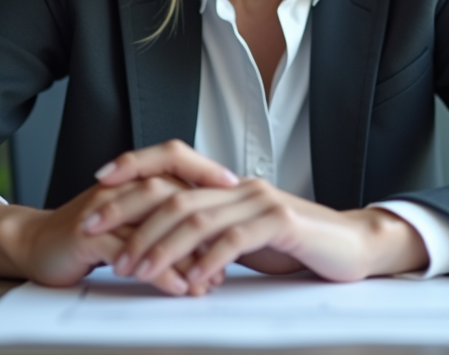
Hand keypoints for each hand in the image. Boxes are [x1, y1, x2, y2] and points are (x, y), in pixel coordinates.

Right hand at [0, 139, 237, 290]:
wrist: (35, 244)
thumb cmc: (88, 235)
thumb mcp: (133, 224)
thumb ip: (170, 224)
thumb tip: (216, 241)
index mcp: (136, 180)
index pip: (178, 160)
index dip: (209, 169)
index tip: (243, 188)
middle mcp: (123, 188)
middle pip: (173, 192)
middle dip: (206, 222)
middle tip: (234, 249)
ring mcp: (105, 208)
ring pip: (155, 220)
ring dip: (186, 251)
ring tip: (209, 276)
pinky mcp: (88, 234)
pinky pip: (129, 249)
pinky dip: (156, 270)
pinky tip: (176, 285)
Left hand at [91, 178, 428, 295]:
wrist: (351, 246)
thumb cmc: (297, 245)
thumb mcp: (243, 237)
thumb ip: (210, 235)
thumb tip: (168, 247)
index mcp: (227, 186)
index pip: (171, 167)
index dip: (133, 170)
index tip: (97, 186)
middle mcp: (239, 186)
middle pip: (173, 194)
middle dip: (128, 216)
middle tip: (96, 236)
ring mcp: (260, 201)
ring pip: (197, 217)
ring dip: (160, 246)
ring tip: (135, 269)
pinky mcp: (281, 222)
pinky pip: (234, 239)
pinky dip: (207, 261)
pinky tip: (190, 281)